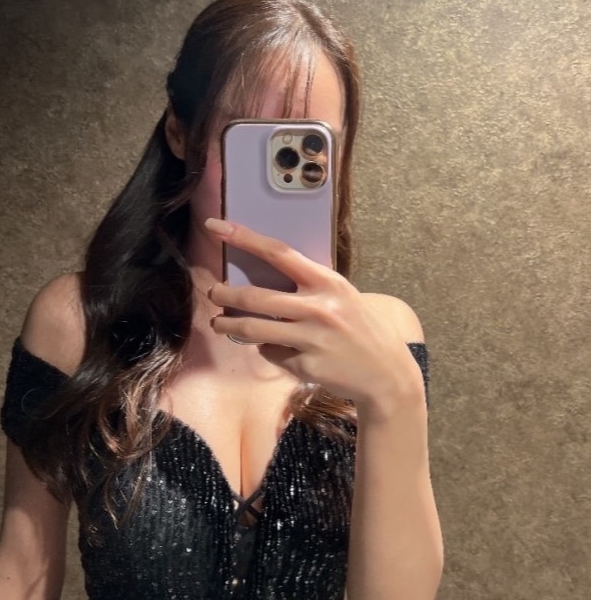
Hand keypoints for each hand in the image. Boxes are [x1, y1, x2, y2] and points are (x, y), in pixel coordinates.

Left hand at [204, 218, 424, 419]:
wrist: (387, 373)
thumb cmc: (360, 327)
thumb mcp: (341, 296)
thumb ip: (308, 285)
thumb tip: (262, 275)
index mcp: (327, 282)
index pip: (279, 252)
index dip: (244, 238)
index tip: (217, 226)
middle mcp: (318, 308)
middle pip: (255, 297)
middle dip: (225, 294)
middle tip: (213, 292)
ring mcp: (311, 338)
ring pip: (253, 329)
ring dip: (229, 325)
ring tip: (220, 323)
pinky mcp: (306, 365)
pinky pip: (271, 353)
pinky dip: (268, 350)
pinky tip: (280, 350)